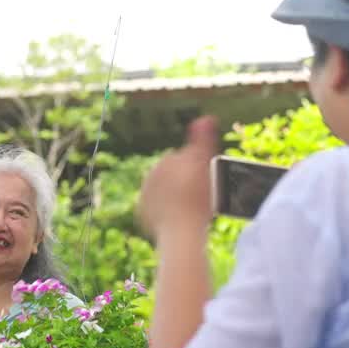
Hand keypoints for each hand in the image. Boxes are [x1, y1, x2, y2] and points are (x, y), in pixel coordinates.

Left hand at [137, 116, 220, 238]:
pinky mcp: (142, 212)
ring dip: (173, 196)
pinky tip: (176, 217)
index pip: (185, 159)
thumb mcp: (204, 165)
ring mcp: (145, 193)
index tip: (205, 183)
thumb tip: (206, 117)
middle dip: (183, 181)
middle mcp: (151, 173)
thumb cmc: (197, 198)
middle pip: (173, 175)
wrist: (180, 230)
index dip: (197, 170)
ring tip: (189, 208)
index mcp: (168, 160)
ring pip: (164, 191)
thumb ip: (203, 139)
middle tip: (198, 197)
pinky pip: (154, 208)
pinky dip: (163, 211)